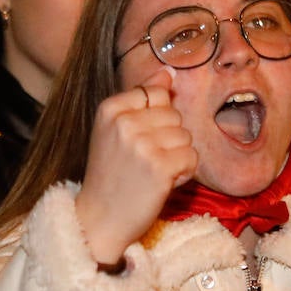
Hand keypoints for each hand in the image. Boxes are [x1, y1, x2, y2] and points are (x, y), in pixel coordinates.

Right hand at [76, 67, 196, 264]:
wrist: (98, 219)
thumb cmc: (110, 175)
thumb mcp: (115, 130)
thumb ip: (142, 100)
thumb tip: (169, 71)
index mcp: (109, 109)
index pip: (155, 94)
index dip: (156, 120)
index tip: (138, 141)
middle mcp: (124, 122)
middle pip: (174, 115)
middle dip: (169, 140)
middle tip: (146, 162)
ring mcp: (142, 144)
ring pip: (186, 136)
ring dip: (177, 157)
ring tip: (153, 173)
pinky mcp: (160, 166)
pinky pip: (192, 158)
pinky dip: (184, 173)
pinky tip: (163, 183)